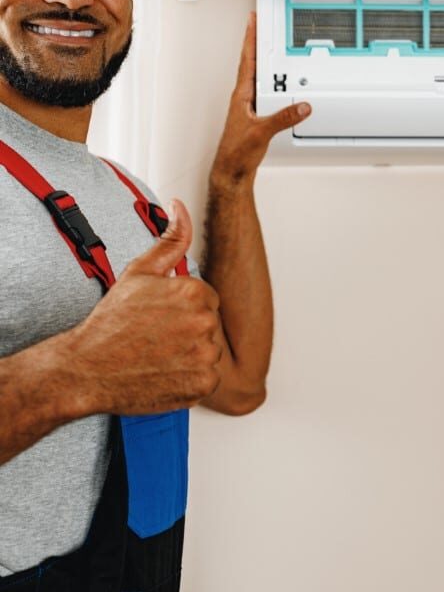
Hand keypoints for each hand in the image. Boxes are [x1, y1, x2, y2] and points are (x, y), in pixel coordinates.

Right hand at [71, 200, 224, 415]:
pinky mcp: (203, 384)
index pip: (206, 299)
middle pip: (210, 324)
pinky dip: (191, 379)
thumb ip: (170, 239)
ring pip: (210, 351)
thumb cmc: (111, 322)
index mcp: (195, 291)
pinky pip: (208, 378)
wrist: (86, 368)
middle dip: (189, 330)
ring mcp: (205, 355)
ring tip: (159, 355)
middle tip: (156, 337)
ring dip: (191, 354)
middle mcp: (205, 322)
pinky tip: (165, 373)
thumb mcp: (140, 272)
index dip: (182, 308)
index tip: (160, 318)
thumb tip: (180, 207)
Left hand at [211, 12, 310, 185]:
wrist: (231, 171)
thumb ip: (284, 118)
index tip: (252, 20)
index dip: (250, 38)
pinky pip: (264, 93)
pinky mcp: (254, 117)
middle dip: (257, 43)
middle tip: (262, 25)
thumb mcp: (263, 132)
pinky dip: (272, 84)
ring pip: (258, 78)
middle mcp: (243, 98)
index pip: (247, 60)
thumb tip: (302, 106)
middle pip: (252, 64)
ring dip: (265, 63)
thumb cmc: (236, 152)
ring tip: (272, 48)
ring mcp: (248, 107)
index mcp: (241, 95)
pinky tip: (279, 86)